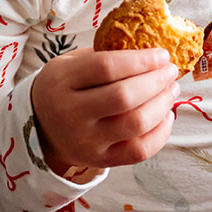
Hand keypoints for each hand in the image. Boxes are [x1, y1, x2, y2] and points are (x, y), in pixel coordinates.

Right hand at [30, 46, 178, 177]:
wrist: (40, 128)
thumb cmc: (64, 88)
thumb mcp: (71, 63)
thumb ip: (104, 56)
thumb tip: (151, 50)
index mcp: (62, 81)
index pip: (106, 67)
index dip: (140, 60)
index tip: (162, 55)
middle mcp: (72, 114)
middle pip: (124, 97)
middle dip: (156, 81)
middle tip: (170, 71)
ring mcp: (86, 141)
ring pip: (136, 124)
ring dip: (162, 104)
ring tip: (171, 90)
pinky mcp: (99, 160)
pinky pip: (139, 151)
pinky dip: (161, 133)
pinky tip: (166, 117)